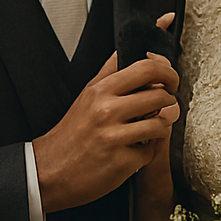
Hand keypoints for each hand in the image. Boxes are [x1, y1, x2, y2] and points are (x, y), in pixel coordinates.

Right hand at [33, 51, 180, 213]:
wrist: (49, 171)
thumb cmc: (71, 134)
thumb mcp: (87, 95)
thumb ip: (110, 72)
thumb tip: (131, 49)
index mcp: (100, 90)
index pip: (145, 67)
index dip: (167, 70)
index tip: (170, 78)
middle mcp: (107, 110)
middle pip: (160, 94)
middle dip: (169, 99)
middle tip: (163, 105)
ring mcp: (115, 136)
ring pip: (161, 123)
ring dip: (160, 127)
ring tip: (147, 130)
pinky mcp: (122, 161)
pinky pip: (151, 151)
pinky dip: (146, 153)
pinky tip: (132, 151)